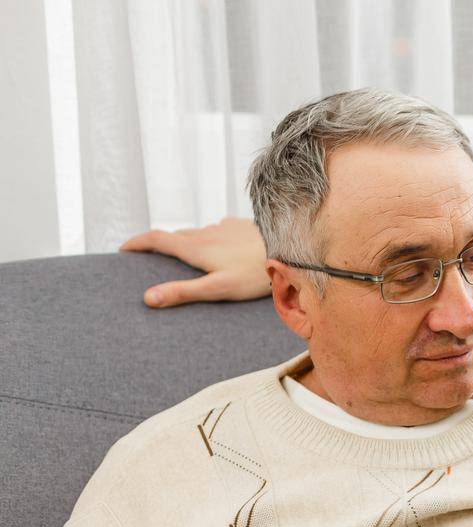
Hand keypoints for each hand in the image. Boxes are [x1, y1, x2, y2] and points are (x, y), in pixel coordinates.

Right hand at [119, 217, 268, 306]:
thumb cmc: (254, 274)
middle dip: (162, 245)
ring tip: (190, 258)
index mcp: (195, 247)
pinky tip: (223, 249)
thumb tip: (148, 298)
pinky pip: (220, 231)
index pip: (156, 238)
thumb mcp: (216, 288)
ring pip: (198, 233)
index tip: (124, 250)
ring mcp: (224, 227)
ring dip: (189, 242)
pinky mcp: (241, 225)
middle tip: (155, 259)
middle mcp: (205, 232)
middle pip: (176, 236)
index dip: (136, 243)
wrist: (290, 251)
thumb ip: (183, 292)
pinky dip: (212, 239)